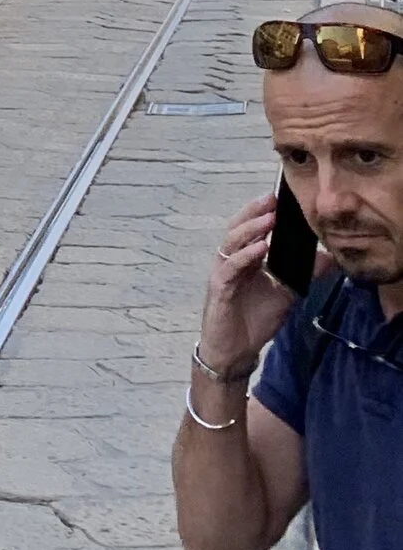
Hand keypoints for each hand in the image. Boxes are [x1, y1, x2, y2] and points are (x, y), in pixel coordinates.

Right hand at [199, 193, 301, 377]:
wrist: (236, 351)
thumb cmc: (255, 320)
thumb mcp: (286, 294)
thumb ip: (303, 275)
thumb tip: (330, 259)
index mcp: (245, 259)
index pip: (250, 228)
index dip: (260, 211)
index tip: (278, 197)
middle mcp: (231, 261)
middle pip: (238, 228)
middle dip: (254, 212)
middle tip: (272, 199)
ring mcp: (223, 272)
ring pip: (232, 242)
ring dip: (250, 229)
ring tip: (269, 218)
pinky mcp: (220, 287)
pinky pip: (231, 266)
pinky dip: (245, 255)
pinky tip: (260, 247)